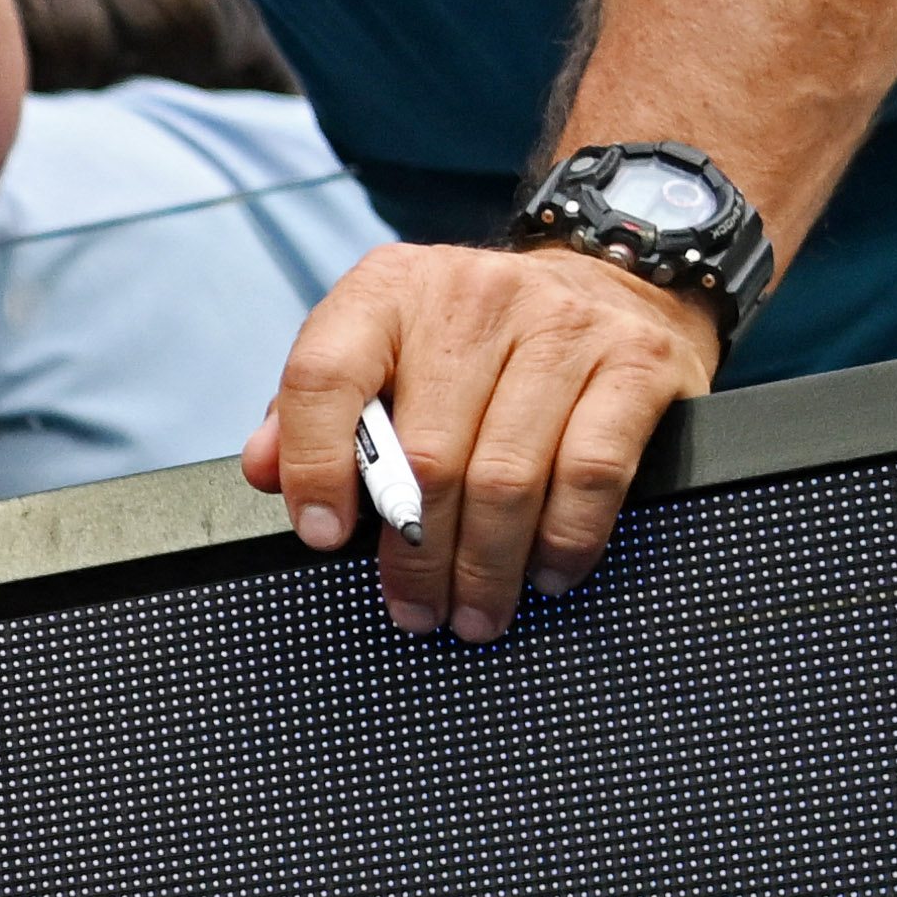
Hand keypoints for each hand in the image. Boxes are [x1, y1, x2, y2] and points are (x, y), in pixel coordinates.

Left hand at [249, 228, 718, 640]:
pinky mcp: (634, 363)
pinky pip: (590, 475)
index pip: (325, 375)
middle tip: (416, 609)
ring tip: (476, 613)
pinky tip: (546, 574)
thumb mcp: (383, 352)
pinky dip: (564, 541)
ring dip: (486, 567)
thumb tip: (262, 472)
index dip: (313, 466)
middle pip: (427, 454)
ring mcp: (562, 325)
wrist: (608, 282)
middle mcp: (473, 296)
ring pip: (507, 477)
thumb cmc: (475, 342)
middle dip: (416, 554)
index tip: (321, 536)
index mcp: (390, 289)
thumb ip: (311, 412)